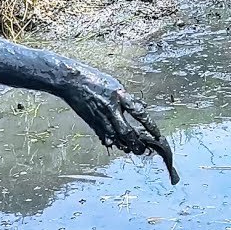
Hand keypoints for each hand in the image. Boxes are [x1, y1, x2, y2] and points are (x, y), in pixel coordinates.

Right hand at [58, 65, 178, 183]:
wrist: (72, 82)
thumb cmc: (94, 79)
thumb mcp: (116, 84)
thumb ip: (127, 98)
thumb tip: (141, 107)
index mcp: (119, 96)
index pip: (139, 113)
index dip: (150, 126)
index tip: (158, 135)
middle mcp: (111, 109)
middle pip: (127, 132)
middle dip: (137, 143)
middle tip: (144, 149)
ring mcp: (101, 118)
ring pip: (116, 139)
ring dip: (126, 146)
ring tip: (133, 149)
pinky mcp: (93, 123)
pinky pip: (105, 137)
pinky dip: (112, 142)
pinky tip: (117, 144)